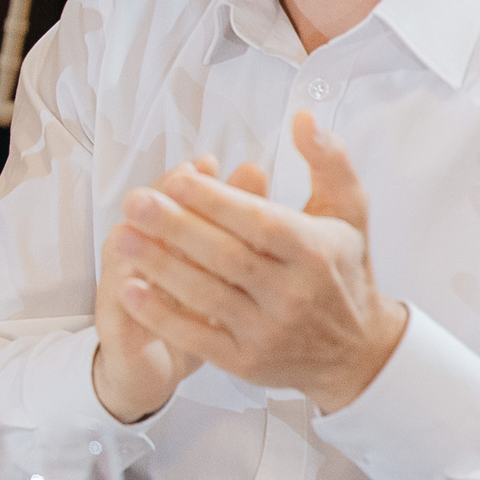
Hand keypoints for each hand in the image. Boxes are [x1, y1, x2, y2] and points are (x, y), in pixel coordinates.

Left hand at [102, 114, 408, 413]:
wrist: (358, 352)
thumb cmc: (343, 270)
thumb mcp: (349, 213)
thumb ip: (328, 162)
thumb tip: (302, 118)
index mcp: (316, 251)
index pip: (260, 223)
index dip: (217, 201)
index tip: (176, 178)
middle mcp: (294, 293)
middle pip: (227, 257)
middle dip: (176, 229)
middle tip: (134, 202)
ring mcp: (269, 330)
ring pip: (207, 295)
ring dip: (160, 266)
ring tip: (122, 237)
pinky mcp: (246, 361)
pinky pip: (197, 336)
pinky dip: (162, 315)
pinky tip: (129, 289)